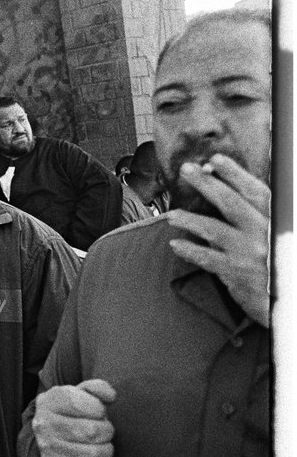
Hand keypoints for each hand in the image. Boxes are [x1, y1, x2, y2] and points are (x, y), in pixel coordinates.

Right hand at [32, 379, 115, 456]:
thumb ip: (97, 388)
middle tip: (105, 431)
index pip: (80, 403)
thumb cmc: (72, 413)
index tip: (98, 412)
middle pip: (91, 431)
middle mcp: (43, 425)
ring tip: (102, 445)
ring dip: (107, 451)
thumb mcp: (80, 393)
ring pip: (94, 454)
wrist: (51, 438)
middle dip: (106, 431)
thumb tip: (111, 396)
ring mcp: (48, 451)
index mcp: (48, 401)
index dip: (98, 409)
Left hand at [167, 154, 270, 325]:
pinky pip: (208, 259)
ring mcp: (251, 253)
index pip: (255, 191)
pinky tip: (175, 245)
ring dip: (190, 220)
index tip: (214, 159)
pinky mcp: (238, 273)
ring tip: (172, 215)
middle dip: (207, 184)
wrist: (284, 297)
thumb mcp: (267, 228)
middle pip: (231, 204)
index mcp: (275, 219)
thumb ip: (244, 205)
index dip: (235, 173)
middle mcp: (265, 233)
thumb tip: (210, 172)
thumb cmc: (271, 256)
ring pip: (215, 231)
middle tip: (186, 170)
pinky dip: (190, 251)